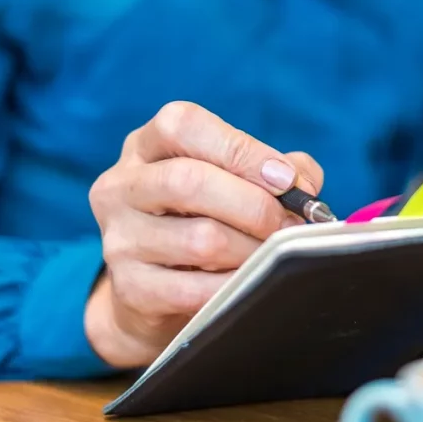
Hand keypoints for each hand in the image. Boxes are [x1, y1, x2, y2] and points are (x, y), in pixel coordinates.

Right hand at [84, 101, 323, 368]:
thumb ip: (274, 171)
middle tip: (291, 226)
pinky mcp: (129, 289)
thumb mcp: (230, 182)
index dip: (241, 149)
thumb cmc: (202, 222)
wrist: (150, 295)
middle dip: (255, 206)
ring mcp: (119, 239)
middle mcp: (120, 186)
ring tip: (276, 258)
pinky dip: (234, 288)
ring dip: (252, 251)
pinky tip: (250, 285)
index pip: (184, 126)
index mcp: (145, 146)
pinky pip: (195, 290)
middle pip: (189, 181)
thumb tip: (304, 184)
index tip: (286, 179)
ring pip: (200, 240)